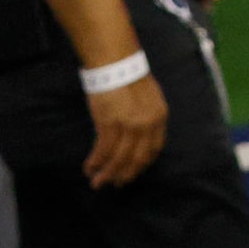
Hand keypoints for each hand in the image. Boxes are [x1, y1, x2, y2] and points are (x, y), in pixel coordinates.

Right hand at [83, 71, 167, 187]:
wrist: (116, 63)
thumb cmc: (129, 77)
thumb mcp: (148, 99)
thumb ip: (146, 118)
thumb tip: (136, 137)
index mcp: (159, 116)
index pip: (154, 149)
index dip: (142, 164)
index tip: (132, 173)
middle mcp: (148, 124)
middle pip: (137, 158)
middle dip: (125, 174)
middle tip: (115, 184)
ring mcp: (129, 125)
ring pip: (118, 158)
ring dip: (107, 173)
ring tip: (97, 182)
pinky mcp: (110, 124)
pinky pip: (103, 151)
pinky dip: (95, 162)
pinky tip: (89, 168)